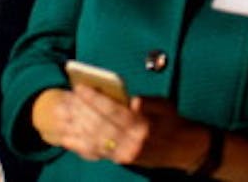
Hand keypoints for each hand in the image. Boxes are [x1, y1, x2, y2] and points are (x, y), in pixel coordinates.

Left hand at [33, 85, 206, 167]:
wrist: (183, 149)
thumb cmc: (173, 122)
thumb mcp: (166, 106)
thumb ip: (149, 103)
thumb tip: (134, 102)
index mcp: (144, 127)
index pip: (114, 111)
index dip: (96, 99)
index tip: (81, 87)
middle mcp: (133, 143)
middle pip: (100, 125)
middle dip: (82, 109)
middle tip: (69, 96)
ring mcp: (125, 154)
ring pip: (95, 140)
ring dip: (77, 126)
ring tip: (65, 111)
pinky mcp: (120, 160)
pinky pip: (96, 152)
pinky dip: (79, 145)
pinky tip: (66, 137)